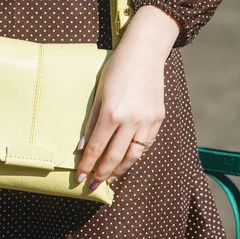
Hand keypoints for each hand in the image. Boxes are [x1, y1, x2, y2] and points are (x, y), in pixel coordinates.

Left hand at [75, 5, 180, 190]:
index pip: (96, 148)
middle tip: (93, 184)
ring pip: (133, 155)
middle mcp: (131, 121)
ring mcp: (147, 121)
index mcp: (112, 113)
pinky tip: (126, 161)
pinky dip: (135, 155)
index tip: (80, 177)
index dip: (87, 165)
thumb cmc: (115, 70)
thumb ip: (91, 122)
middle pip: (114, 157)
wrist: (144, 54)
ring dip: (120, 170)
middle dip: (102, 174)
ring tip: (109, 178)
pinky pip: (146, 144)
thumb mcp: (98, 94)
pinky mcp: (159, 119)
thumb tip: (83, 148)